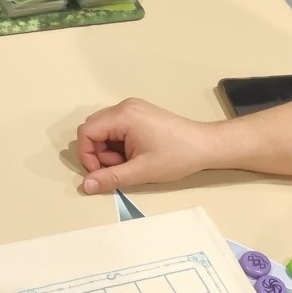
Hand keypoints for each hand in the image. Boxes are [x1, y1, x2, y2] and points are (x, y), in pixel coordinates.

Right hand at [74, 99, 225, 193]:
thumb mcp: (142, 171)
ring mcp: (133, 109)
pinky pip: (116, 129)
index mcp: (124, 115)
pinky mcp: (140, 115)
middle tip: (119, 168)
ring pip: (104, 131)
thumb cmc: (177, 156)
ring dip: (109, 151)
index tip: (101, 173)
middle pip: (93, 129)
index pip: (86, 132)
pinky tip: (135, 156)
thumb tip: (86, 186)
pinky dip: (118, 145)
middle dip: (98, 153)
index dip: (86, 155)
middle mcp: (125, 107)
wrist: (205, 145)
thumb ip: (111, 178)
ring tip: (130, 163)